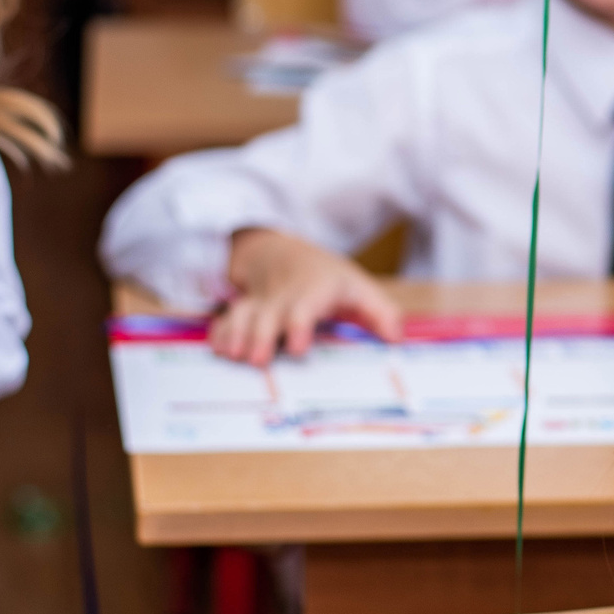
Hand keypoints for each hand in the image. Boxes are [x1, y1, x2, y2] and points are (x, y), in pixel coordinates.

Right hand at [210, 228, 402, 364]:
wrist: (283, 254)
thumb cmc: (328, 279)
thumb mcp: (358, 287)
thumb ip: (380, 312)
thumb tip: (396, 337)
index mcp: (314, 292)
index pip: (305, 307)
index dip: (300, 325)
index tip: (298, 346)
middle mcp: (283, 297)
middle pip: (268, 315)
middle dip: (262, 336)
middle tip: (257, 360)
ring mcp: (259, 303)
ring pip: (243, 315)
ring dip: (236, 335)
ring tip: (232, 356)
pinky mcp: (241, 309)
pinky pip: (226, 319)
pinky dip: (220, 333)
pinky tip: (218, 349)